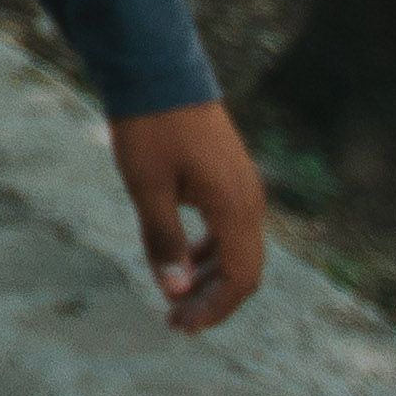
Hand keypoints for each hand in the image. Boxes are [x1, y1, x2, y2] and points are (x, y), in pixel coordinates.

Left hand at [112, 101, 267, 330]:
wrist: (156, 69)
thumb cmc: (149, 127)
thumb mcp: (146, 187)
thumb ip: (163, 240)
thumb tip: (175, 292)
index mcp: (235, 206)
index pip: (240, 278)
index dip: (214, 309)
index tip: (180, 326)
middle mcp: (249, 200)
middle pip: (244, 269)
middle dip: (213, 300)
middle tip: (174, 320)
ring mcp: (242, 186)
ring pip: (238, 248)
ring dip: (211, 276)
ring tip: (175, 295)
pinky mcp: (229, 175)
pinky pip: (229, 226)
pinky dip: (210, 250)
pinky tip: (182, 257)